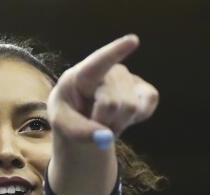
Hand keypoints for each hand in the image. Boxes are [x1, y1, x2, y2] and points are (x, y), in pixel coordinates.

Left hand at [47, 34, 159, 149]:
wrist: (84, 119)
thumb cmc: (69, 116)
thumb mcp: (62, 125)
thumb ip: (79, 131)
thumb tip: (106, 138)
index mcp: (82, 74)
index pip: (98, 63)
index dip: (116, 51)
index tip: (133, 40)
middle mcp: (108, 71)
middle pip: (112, 103)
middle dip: (102, 121)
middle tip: (93, 123)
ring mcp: (129, 79)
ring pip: (130, 107)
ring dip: (117, 124)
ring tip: (106, 120)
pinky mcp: (146, 91)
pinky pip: (147, 107)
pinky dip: (136, 120)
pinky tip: (123, 117)